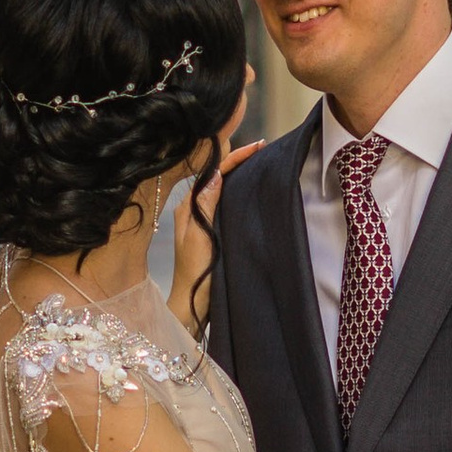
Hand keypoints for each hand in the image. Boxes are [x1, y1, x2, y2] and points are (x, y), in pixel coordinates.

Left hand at [166, 124, 256, 330]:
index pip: (213, 172)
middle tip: (263, 150)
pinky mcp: (212, 230)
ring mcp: (202, 219)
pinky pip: (225, 203)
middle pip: (217, 176)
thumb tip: (217, 173)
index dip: (234, 157)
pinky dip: (238, 192)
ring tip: (260, 163)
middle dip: (238, 160)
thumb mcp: (201, 236)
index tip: (257, 146)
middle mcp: (193, 208)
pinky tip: (250, 189)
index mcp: (188, 206)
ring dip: (239, 175)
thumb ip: (206, 205)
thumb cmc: (196, 273)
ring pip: (222, 189)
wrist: (192, 304)